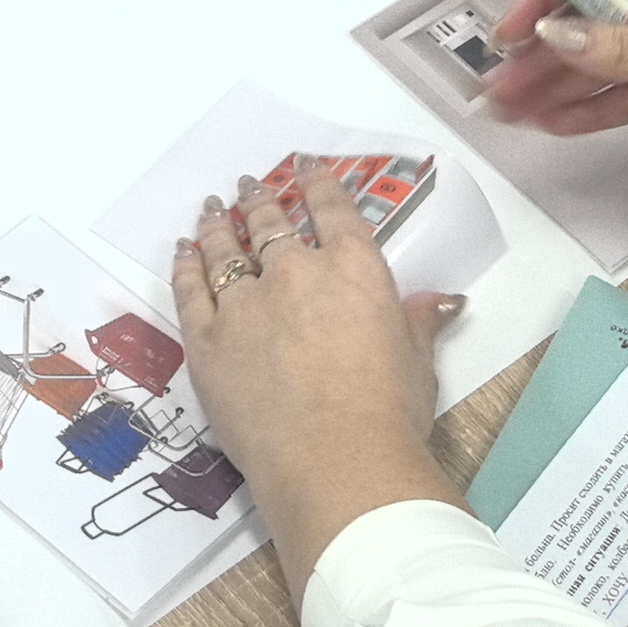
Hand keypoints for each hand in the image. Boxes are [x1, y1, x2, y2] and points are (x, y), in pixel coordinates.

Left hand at [169, 159, 467, 595]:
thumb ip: (418, 322)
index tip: (305, 166)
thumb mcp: (417, 361)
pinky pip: (191, 289)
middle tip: (248, 185)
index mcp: (353, 269)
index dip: (317, 184)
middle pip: (271, 224)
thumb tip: (443, 300)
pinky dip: (186, 266)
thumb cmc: (387, 413)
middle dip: (260, 200)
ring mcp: (245, 303)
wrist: (333, 459)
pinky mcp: (207, 339)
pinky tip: (184, 252)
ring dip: (218, 224)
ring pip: (225, 249)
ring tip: (213, 208)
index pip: (332, 210)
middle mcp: (295, 273)